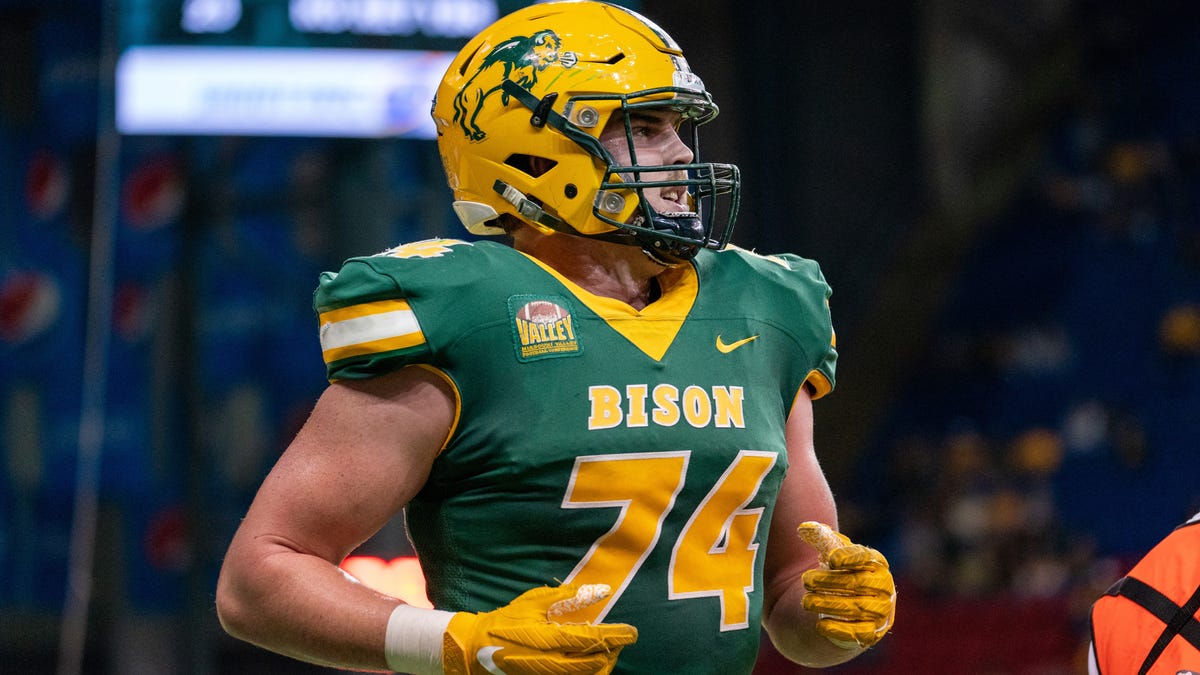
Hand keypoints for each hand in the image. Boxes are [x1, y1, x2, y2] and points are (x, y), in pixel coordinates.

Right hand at [442, 584, 637, 674]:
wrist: (475, 650)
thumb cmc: (506, 621)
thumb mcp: (535, 603)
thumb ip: (569, 597)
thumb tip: (601, 590)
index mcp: (550, 639)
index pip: (594, 639)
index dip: (617, 636)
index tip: (632, 632)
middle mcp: (552, 663)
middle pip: (596, 664)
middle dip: (612, 653)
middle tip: (620, 641)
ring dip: (603, 666)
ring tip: (606, 653)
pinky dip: (588, 674)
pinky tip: (589, 663)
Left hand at [797, 521, 895, 648]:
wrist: (842, 607)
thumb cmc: (839, 573)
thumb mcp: (831, 553)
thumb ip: (820, 537)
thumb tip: (804, 528)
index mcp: (876, 563)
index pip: (866, 557)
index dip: (850, 557)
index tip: (830, 560)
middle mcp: (883, 586)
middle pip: (857, 583)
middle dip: (829, 581)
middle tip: (805, 580)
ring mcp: (880, 611)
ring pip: (857, 607)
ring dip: (829, 604)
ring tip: (806, 601)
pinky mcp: (872, 633)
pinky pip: (859, 633)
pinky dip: (839, 629)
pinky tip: (820, 624)